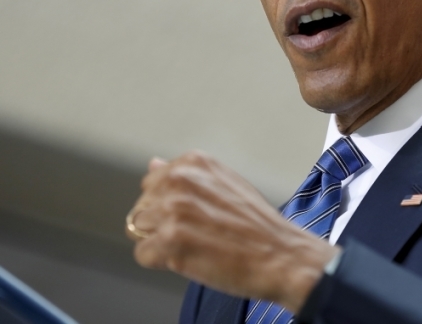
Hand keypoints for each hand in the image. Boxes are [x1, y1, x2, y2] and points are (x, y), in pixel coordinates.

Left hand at [126, 151, 336, 312]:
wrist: (280, 255)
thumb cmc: (258, 224)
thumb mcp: (225, 184)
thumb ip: (188, 175)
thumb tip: (153, 163)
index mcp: (194, 163)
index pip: (152, 183)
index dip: (169, 204)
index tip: (194, 214)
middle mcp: (180, 180)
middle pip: (141, 207)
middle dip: (159, 223)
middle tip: (196, 233)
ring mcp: (173, 210)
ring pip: (137, 230)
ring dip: (160, 242)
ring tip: (193, 245)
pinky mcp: (170, 241)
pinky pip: (143, 254)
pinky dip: (162, 262)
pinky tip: (190, 258)